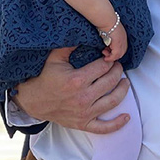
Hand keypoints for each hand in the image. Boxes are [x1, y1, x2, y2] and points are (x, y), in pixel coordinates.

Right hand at [13, 47, 129, 133]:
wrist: (32, 101)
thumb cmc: (44, 78)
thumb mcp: (54, 58)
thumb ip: (70, 46)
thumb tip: (84, 32)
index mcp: (77, 80)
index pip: (103, 67)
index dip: (109, 60)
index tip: (110, 57)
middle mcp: (83, 97)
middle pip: (111, 82)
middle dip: (117, 72)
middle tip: (118, 67)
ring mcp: (85, 113)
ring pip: (113, 101)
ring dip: (123, 91)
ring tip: (125, 83)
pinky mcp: (83, 124)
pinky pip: (104, 128)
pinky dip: (117, 124)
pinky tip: (126, 117)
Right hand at [101, 22, 127, 61]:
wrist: (106, 19)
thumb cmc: (105, 22)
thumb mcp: (109, 30)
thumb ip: (110, 35)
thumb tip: (105, 39)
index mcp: (122, 35)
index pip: (122, 46)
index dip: (115, 50)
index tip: (108, 50)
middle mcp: (124, 39)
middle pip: (122, 51)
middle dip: (113, 55)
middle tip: (105, 53)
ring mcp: (122, 42)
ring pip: (119, 54)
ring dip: (111, 57)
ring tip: (105, 55)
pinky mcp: (118, 45)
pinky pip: (115, 55)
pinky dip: (111, 58)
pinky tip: (106, 58)